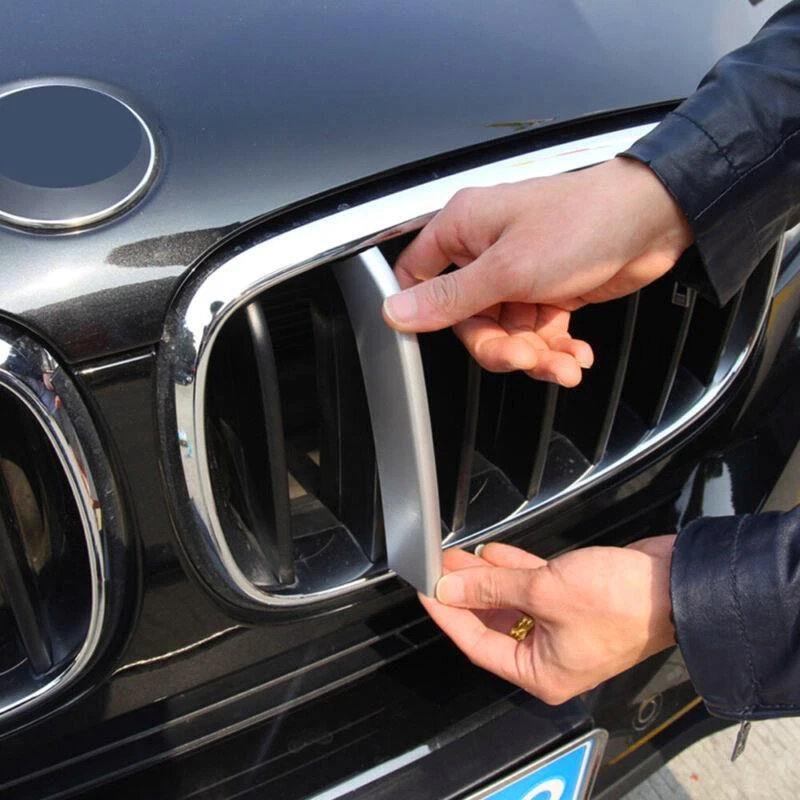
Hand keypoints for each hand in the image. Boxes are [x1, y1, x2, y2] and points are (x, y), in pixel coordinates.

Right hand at [383, 157, 692, 385]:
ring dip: (535, 355)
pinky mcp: (550, 289)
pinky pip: (537, 331)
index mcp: (463, 229)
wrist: (653, 220)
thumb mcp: (506, 269)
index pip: (418, 277)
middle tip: (524, 356)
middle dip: (499, 346)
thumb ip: (449, 298)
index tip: (444, 337)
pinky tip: (575, 354)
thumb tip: (396, 312)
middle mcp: (487, 250)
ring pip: (506, 331)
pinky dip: (555, 348)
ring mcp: (520, 272)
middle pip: (469, 318)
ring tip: (563, 364)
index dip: (425, 312)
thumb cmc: (583, 222)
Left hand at [419, 537, 676, 704]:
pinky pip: (533, 588)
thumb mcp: (544, 592)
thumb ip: (492, 587)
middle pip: (492, 621)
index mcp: (541, 673)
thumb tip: (451, 588)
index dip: (447, 614)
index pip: (476, 643)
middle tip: (441, 567)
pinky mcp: (574, 602)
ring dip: (486, 578)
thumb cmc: (623, 603)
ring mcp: (562, 628)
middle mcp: (550, 656)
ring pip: (511, 602)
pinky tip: (493, 553)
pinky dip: (514, 570)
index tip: (427, 590)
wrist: (676, 584)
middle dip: (466, 591)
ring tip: (459, 555)